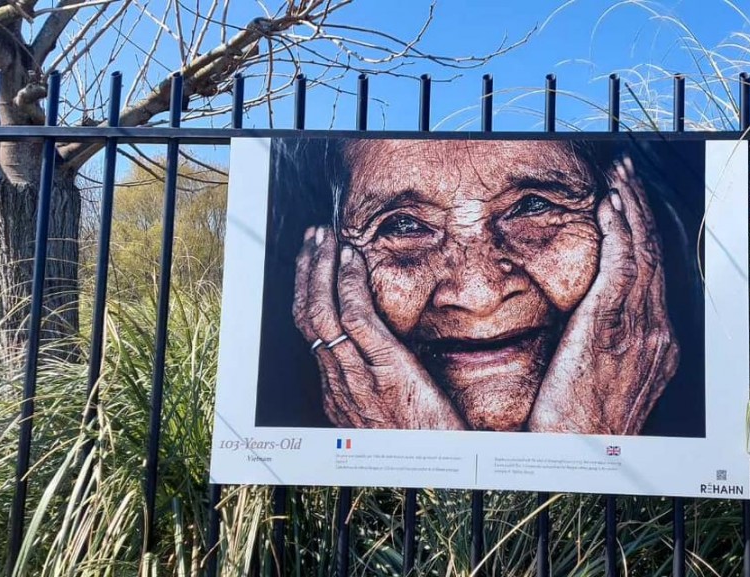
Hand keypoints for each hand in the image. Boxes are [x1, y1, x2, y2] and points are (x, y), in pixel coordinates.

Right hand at [293, 226, 466, 429]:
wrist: (445, 468)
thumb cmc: (425, 443)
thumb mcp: (390, 416)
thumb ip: (377, 388)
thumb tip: (383, 363)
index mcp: (338, 395)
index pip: (311, 336)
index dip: (306, 295)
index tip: (312, 266)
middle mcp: (339, 384)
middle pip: (307, 318)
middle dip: (305, 273)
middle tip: (311, 239)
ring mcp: (358, 377)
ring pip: (323, 314)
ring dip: (320, 268)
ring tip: (324, 237)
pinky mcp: (386, 369)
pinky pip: (357, 319)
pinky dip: (348, 284)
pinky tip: (350, 259)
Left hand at [527, 157, 679, 434]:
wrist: (578, 455)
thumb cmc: (578, 429)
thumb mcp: (601, 385)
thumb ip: (602, 352)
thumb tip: (586, 333)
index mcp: (658, 348)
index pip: (655, 276)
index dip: (644, 235)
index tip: (628, 207)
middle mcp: (657, 333)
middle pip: (655, 255)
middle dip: (640, 210)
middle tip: (626, 175)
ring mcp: (639, 327)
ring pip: (642, 251)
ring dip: (630, 208)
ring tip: (618, 176)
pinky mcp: (612, 323)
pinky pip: (623, 262)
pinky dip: (619, 228)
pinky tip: (608, 204)